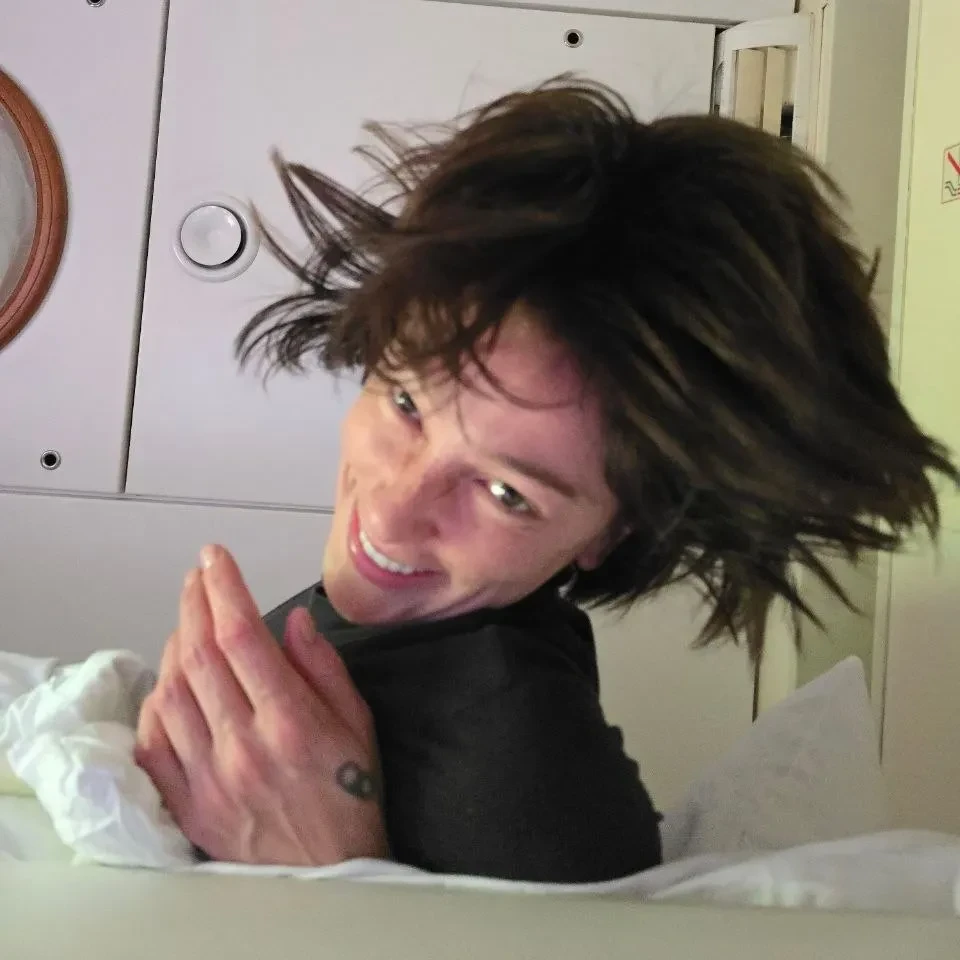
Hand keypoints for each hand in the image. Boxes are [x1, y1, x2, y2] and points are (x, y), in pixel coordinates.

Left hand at [135, 545, 387, 865]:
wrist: (328, 870)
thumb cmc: (350, 793)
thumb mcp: (358, 722)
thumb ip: (323, 667)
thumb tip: (292, 620)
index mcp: (290, 721)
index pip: (242, 636)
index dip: (224, 588)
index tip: (216, 558)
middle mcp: (243, 745)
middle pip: (199, 656)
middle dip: (194, 603)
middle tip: (197, 576)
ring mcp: (208, 777)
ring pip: (170, 694)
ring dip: (174, 646)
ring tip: (190, 624)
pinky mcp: (188, 803)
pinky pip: (152, 744)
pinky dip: (156, 703)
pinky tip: (171, 683)